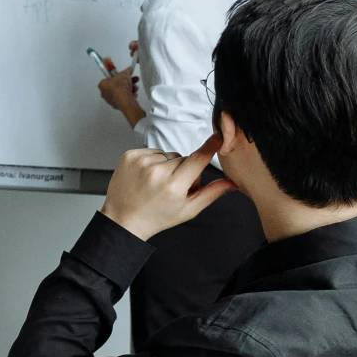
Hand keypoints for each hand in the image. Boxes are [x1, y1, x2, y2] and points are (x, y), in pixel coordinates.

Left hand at [97, 65, 144, 126]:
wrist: (124, 99)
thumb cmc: (120, 85)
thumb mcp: (124, 74)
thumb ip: (127, 71)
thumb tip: (130, 68)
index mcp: (102, 84)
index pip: (110, 79)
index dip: (119, 77)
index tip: (125, 76)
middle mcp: (104, 93)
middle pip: (117, 86)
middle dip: (127, 83)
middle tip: (134, 80)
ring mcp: (110, 101)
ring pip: (121, 93)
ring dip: (130, 89)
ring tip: (135, 88)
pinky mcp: (116, 106)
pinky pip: (123, 99)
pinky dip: (129, 96)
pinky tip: (134, 95)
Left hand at [101, 135, 233, 241]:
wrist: (123, 219)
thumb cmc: (157, 217)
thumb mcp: (188, 210)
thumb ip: (211, 193)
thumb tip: (232, 182)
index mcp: (174, 185)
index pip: (198, 159)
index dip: (210, 147)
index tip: (218, 136)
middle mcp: (157, 171)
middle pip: (184, 158)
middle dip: (183, 169)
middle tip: (173, 186)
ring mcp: (141, 162)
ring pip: (168, 154)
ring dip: (167, 165)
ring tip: (158, 183)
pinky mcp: (130, 156)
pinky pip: (152, 151)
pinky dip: (153, 161)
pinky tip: (147, 177)